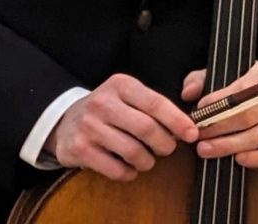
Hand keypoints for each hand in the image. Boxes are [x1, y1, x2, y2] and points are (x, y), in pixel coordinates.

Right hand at [45, 73, 198, 181]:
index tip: (192, 133)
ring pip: (133, 151)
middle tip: (167, 149)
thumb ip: (151, 106)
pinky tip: (128, 167)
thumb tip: (185, 126)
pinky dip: (129, 173)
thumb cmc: (106, 109)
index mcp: (120, 84)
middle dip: (164, 144)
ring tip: (146, 158)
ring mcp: (90, 126)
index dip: (177, 120)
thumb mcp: (125, 96)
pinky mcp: (81, 149)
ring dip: (147, 161)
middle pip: (146, 128)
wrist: (65, 121)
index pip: (155, 102)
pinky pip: (117, 170)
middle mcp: (103, 102)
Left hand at [181, 62, 257, 167]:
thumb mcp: (230, 75)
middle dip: (219, 128)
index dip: (218, 103)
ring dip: (230, 145)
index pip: (241, 90)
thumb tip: (188, 93)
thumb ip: (204, 79)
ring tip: (207, 149)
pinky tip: (238, 159)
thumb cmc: (252, 88)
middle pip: (249, 115)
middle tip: (198, 136)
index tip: (198, 113)